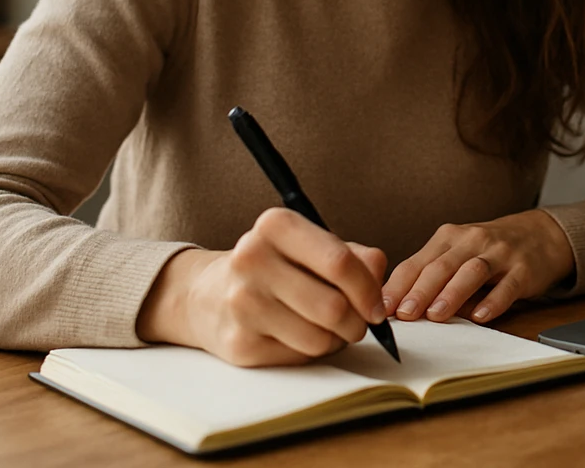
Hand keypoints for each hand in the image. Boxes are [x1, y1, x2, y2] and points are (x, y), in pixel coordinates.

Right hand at [137, 207, 387, 366]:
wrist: (206, 295)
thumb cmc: (274, 267)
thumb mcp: (310, 246)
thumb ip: (354, 255)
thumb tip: (378, 273)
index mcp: (275, 226)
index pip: (339, 262)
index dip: (368, 290)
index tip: (375, 307)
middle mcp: (252, 259)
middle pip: (333, 307)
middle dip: (357, 322)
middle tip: (357, 323)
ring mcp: (242, 303)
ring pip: (320, 338)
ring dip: (336, 340)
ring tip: (329, 328)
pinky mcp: (239, 344)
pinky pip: (299, 357)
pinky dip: (312, 352)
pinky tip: (301, 336)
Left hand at [383, 210, 574, 324]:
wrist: (541, 233)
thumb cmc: (490, 249)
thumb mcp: (458, 253)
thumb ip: (432, 275)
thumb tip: (399, 309)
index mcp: (449, 238)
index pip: (417, 262)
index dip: (398, 285)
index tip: (381, 307)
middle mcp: (473, 241)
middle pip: (442, 265)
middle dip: (421, 290)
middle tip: (404, 314)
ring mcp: (500, 254)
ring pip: (472, 271)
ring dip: (452, 294)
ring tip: (436, 315)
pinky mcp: (524, 269)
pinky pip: (507, 286)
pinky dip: (493, 301)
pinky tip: (481, 316)